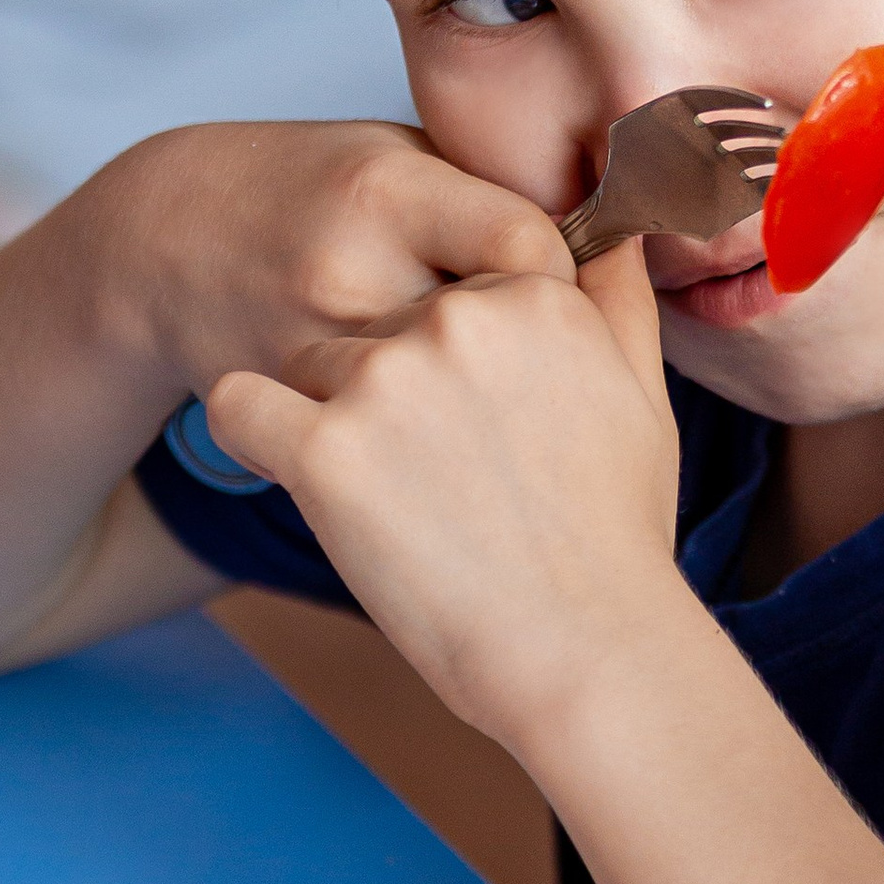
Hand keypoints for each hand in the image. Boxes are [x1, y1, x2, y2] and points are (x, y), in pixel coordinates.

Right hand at [100, 121, 571, 411]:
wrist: (175, 237)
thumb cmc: (322, 191)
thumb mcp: (407, 157)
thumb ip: (497, 194)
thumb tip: (624, 229)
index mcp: (388, 191)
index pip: (527, 245)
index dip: (567, 285)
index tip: (564, 304)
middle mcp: (346, 269)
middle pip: (493, 339)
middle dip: (530, 365)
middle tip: (538, 378)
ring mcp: (305, 355)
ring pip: (449, 412)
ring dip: (487, 420)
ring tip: (491, 413)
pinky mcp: (278, 424)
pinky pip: (390, 456)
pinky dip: (429, 456)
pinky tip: (436, 443)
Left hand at [204, 242, 685, 751]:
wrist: (588, 649)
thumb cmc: (616, 538)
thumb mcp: (645, 397)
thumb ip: (619, 301)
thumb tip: (616, 235)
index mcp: (533, 294)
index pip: (450, 289)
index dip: (446, 358)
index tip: (464, 423)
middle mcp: (459, 317)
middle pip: (377, 323)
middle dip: (389, 389)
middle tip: (432, 479)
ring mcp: (389, 379)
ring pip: (311, 362)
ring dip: (332, 419)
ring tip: (387, 502)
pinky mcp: (328, 450)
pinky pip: (237, 404)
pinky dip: (249, 434)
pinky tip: (283, 468)